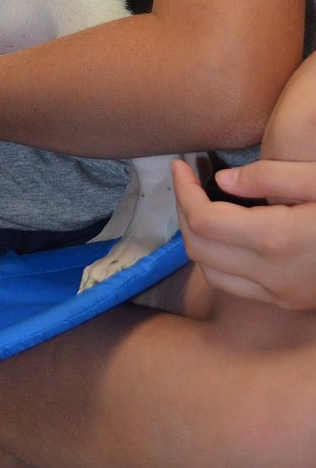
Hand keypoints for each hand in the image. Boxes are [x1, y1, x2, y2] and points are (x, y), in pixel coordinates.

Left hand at [173, 157, 315, 309]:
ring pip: (210, 273)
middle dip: (183, 210)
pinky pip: (234, 286)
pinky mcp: (287, 302)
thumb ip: (268, 176)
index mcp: (277, 238)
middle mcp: (272, 275)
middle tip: (187, 181)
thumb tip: (222, 181)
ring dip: (197, 238)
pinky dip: (217, 260)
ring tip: (201, 205)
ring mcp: (280, 295)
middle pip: (198, 248)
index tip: (180, 166)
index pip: (203, 220)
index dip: (183, 190)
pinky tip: (227, 234)